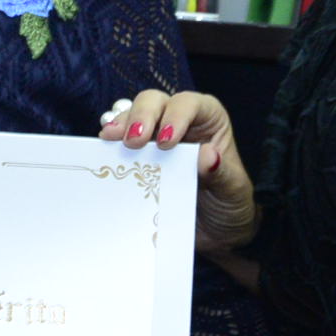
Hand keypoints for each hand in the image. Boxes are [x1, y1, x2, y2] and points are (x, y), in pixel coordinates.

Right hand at [100, 89, 256, 254]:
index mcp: (208, 121)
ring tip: (107, 140)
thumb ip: (221, 173)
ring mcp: (153, 139)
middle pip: (154, 103)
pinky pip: (118, 144)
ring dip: (119, 126)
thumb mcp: (233, 191)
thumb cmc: (229, 204)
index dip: (175, 116)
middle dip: (140, 116)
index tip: (165, 142)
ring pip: (132, 117)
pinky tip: (102, 152)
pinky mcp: (137, 159)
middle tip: (131, 141)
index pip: (189, 104)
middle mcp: (180, 123)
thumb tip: (206, 156)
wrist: (215, 233)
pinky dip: (109, 146)